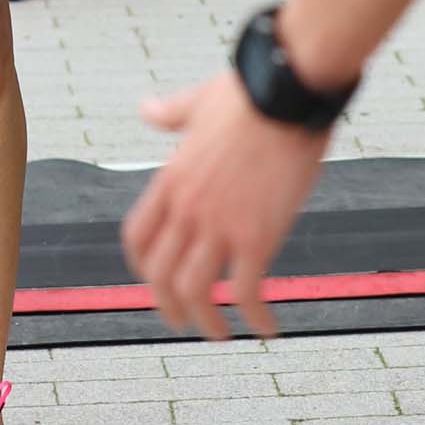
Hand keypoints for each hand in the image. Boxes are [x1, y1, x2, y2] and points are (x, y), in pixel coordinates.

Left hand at [122, 70, 332, 340]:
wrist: (286, 91)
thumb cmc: (249, 93)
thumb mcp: (198, 103)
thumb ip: (170, 113)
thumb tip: (147, 108)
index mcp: (170, 179)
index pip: (138, 238)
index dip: (143, 268)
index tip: (156, 281)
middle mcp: (187, 208)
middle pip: (161, 276)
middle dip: (169, 307)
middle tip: (185, 321)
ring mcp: (219, 225)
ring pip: (196, 293)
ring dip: (207, 322)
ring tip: (221, 333)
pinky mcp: (257, 236)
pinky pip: (247, 292)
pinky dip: (256, 319)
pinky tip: (269, 329)